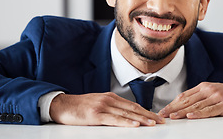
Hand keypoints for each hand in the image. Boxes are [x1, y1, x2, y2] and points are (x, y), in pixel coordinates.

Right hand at [49, 92, 164, 126]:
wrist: (62, 105)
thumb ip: (112, 108)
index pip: (133, 105)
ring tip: (152, 124)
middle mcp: (109, 100)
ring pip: (126, 114)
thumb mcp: (98, 104)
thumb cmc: (79, 107)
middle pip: (133, 108)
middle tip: (160, 121)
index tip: (156, 117)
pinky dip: (126, 123)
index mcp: (111, 97)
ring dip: (141, 119)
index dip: (146, 111)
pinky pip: (114, 119)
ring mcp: (103, 106)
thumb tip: (126, 116)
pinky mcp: (95, 115)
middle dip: (148, 115)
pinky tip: (135, 125)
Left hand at [158, 82, 222, 118]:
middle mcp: (209, 90)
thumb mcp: (215, 93)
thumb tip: (186, 106)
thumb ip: (202, 97)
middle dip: (173, 108)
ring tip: (172, 117)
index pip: (184, 95)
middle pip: (187, 100)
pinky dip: (199, 114)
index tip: (164, 110)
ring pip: (196, 106)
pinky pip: (209, 110)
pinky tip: (190, 117)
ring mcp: (216, 96)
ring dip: (182, 112)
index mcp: (204, 86)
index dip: (173, 103)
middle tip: (162, 115)